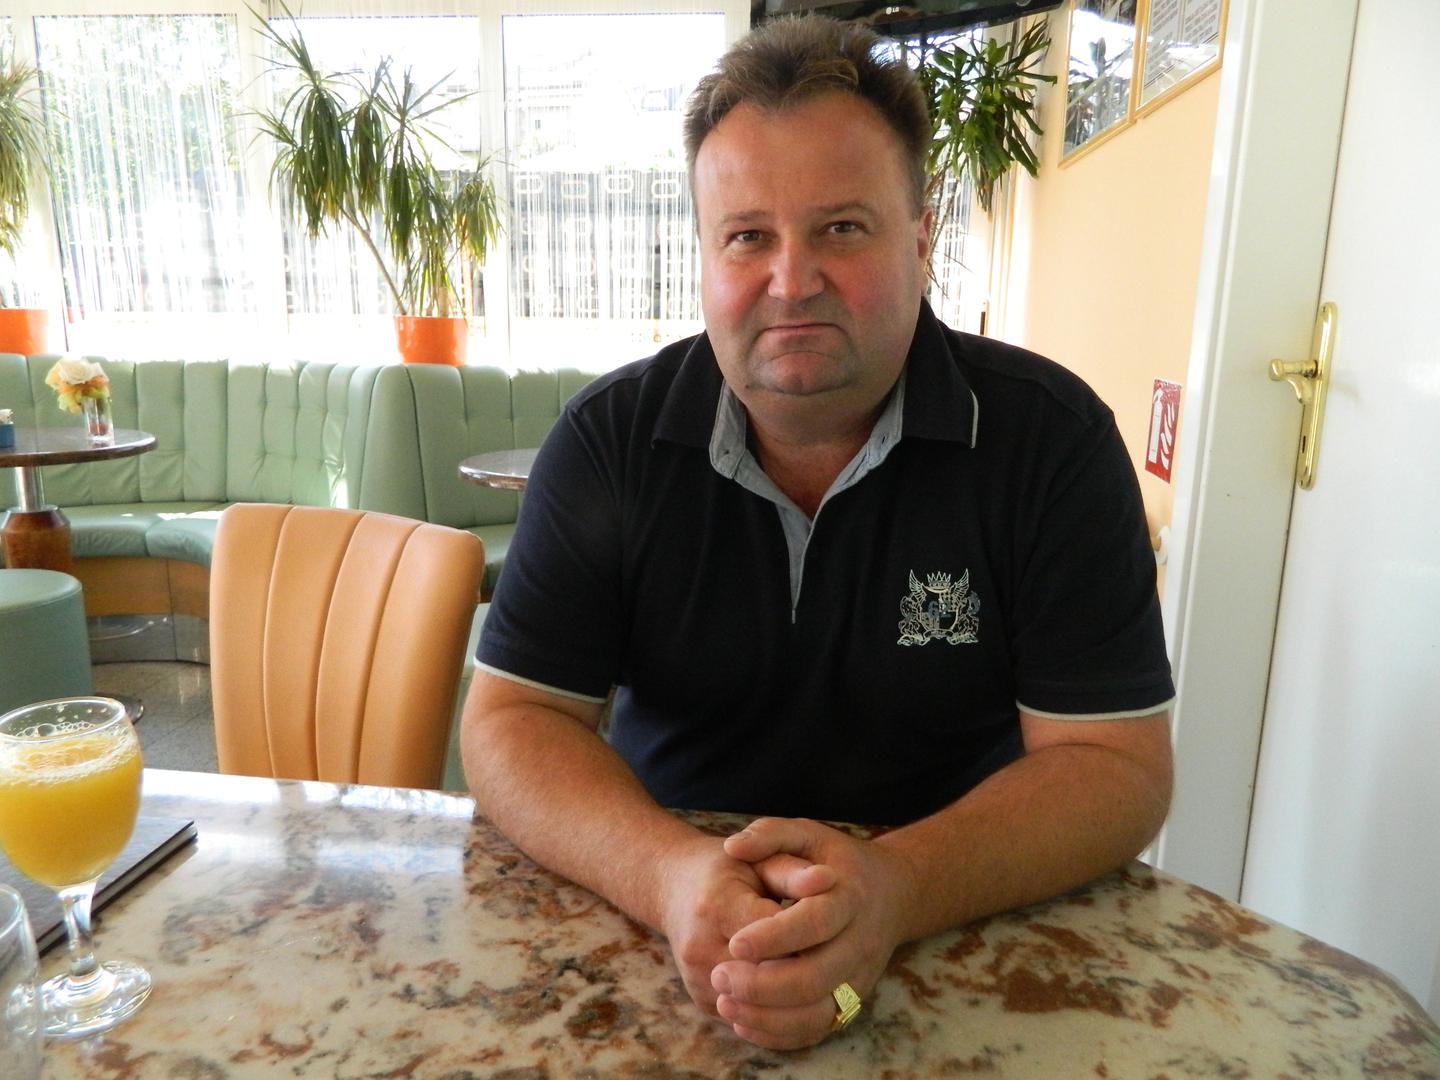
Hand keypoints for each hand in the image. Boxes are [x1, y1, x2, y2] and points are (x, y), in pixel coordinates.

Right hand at [657, 834, 834, 1018]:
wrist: (678, 891)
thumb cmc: (727, 870)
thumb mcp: (758, 860)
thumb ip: (792, 871)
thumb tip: (827, 878)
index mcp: (716, 906)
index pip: (776, 933)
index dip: (810, 935)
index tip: (836, 931)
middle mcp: (701, 950)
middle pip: (770, 976)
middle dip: (808, 971)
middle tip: (837, 961)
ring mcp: (700, 982)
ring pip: (764, 1009)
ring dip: (800, 1001)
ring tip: (827, 982)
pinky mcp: (705, 1004)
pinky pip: (753, 1023)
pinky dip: (784, 1018)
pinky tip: (807, 1000)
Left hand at [710, 817, 915, 1049]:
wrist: (891, 893)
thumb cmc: (837, 861)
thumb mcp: (808, 834)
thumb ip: (770, 834)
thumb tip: (732, 847)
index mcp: (849, 898)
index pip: (814, 923)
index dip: (774, 937)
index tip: (735, 942)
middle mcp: (859, 942)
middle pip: (814, 977)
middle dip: (762, 984)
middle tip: (718, 976)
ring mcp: (858, 977)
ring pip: (816, 1013)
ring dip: (767, 1016)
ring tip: (725, 1002)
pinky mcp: (852, 1000)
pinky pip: (817, 1029)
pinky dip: (780, 1034)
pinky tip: (744, 1022)